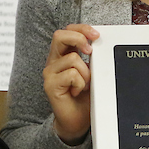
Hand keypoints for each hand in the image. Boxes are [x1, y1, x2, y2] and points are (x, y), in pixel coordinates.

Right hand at [43, 24, 99, 143]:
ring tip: (84, 84)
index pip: (67, 31)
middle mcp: (54, 61)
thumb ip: (91, 58)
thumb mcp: (92, 72)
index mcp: (63, 55)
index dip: (81, 28)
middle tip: (90, 50)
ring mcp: (50, 73)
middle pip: (60, 35)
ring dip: (86, 72)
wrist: (77, 120)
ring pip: (72, 58)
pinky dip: (81, 83)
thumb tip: (99, 43)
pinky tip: (77, 91)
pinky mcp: (50, 85)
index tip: (96, 35)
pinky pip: (71, 75)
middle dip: (79, 38)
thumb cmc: (85, 97)